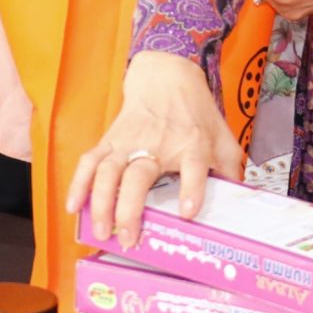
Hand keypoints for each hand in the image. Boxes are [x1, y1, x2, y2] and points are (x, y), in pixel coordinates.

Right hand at [68, 52, 241, 248]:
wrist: (166, 74)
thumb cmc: (195, 111)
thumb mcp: (222, 136)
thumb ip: (230, 170)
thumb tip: (239, 203)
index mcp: (192, 143)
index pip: (194, 167)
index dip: (191, 189)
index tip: (187, 212)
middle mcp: (159, 143)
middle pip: (140, 176)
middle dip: (131, 209)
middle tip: (129, 238)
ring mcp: (130, 141)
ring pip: (109, 171)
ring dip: (101, 203)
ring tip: (102, 231)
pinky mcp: (110, 139)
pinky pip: (90, 161)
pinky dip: (78, 183)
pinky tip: (73, 206)